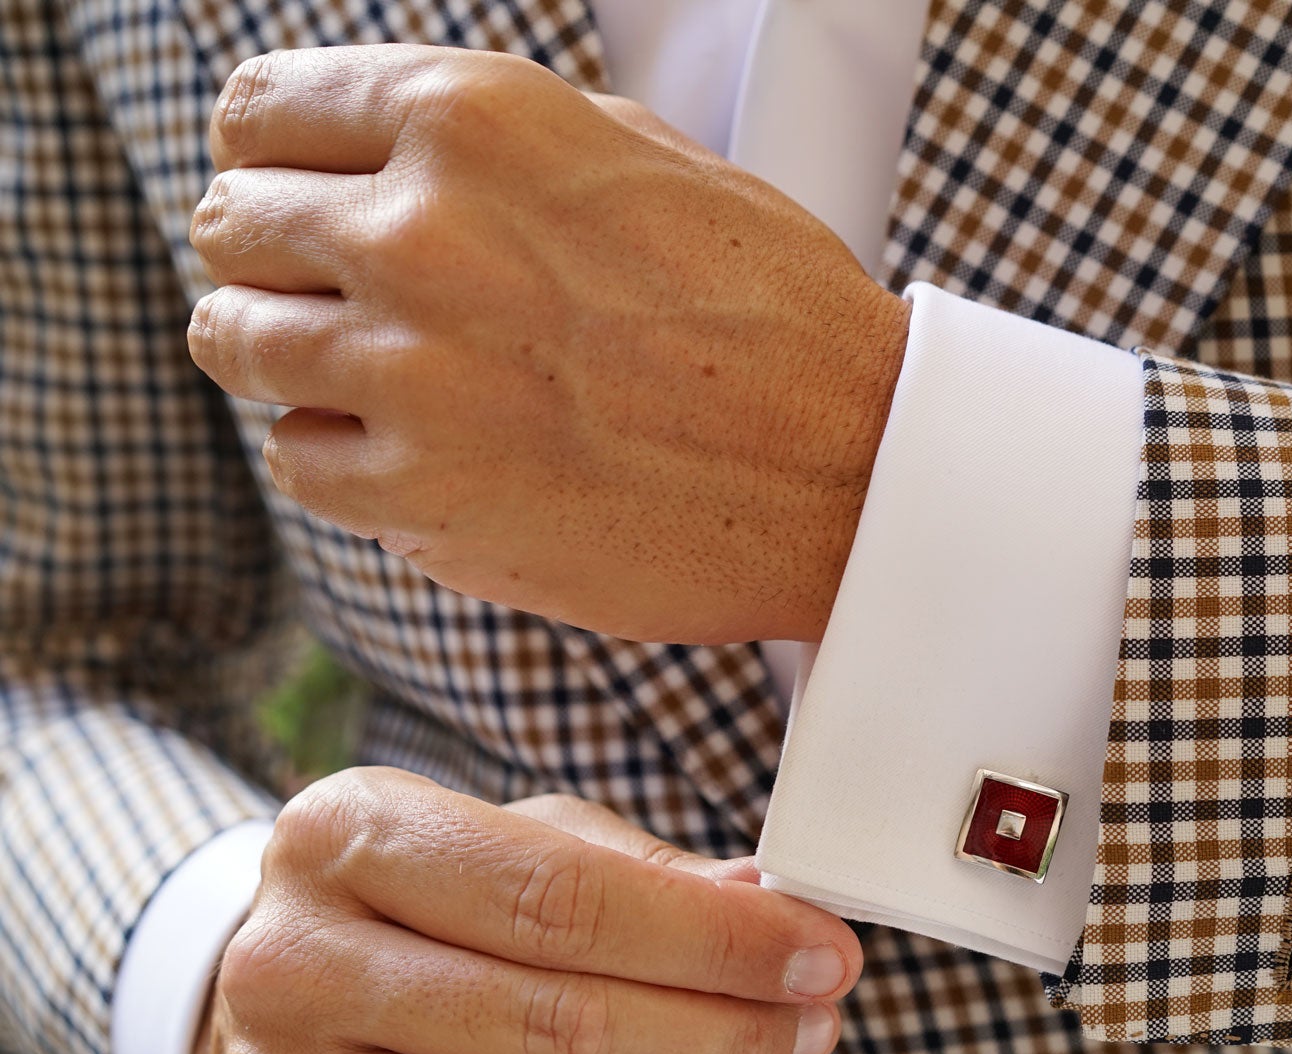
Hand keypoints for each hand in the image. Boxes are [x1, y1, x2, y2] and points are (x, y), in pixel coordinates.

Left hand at [186, 45, 910, 644]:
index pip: (259, 114)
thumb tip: (369, 152)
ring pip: (236, 344)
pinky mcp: (422, 496)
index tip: (296, 196)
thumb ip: (486, 141)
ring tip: (389, 376)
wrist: (855, 468)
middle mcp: (421, 232)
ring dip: (294, 358)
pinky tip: (431, 449)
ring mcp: (412, 371)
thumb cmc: (771, 310)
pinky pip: (296, 458)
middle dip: (278, 260)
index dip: (273, 159)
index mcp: (472, 119)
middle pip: (232, 228)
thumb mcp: (635, 157)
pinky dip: (343, 455)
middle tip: (351, 298)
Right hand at [193, 769, 861, 1053]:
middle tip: (809, 1028)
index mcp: (350, 833)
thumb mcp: (519, 840)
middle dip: (719, 1033)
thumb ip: (639, 872)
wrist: (281, 995)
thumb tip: (768, 909)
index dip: (714, 941)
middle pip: (556, 1024)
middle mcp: (293, 960)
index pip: (564, 899)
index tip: (820, 957)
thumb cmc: (431, 903)